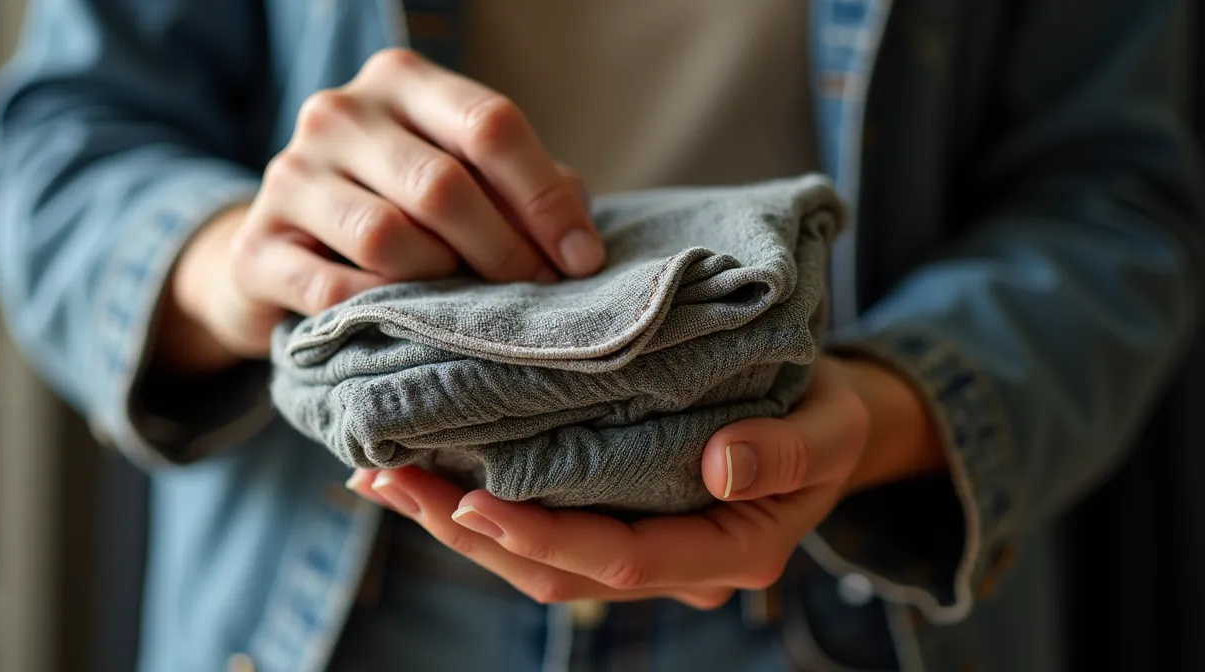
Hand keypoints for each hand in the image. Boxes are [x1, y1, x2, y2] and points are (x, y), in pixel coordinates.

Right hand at [154, 48, 603, 371]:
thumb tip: (579, 238)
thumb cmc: (398, 211)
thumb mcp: (461, 180)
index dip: (546, 198)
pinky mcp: (256, 248)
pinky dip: (385, 312)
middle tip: (536, 293)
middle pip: (443, 184)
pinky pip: (336, 291)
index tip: (581, 259)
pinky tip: (406, 322)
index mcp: (400, 82)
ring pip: (389, 237)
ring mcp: (289, 176)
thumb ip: (522, 191)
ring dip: (444, 282)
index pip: (490, 125)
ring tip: (465, 303)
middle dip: (505, 250)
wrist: (280, 253)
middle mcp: (338, 114)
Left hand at [347, 356, 943, 608]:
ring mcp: (639, 548)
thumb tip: (721, 467)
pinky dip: (475, 502)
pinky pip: (539, 523)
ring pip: (533, 557)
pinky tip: (423, 470)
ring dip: (452, 522)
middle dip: (464, 533)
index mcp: (725, 552)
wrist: (826, 419)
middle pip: (555, 571)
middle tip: (387, 479)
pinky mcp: (614, 515)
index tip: (467, 501)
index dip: (540, 536)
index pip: (619, 559)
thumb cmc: (829, 419)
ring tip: (379, 476)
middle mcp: (672, 566)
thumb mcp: (829, 429)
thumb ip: (785, 453)